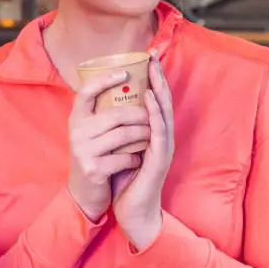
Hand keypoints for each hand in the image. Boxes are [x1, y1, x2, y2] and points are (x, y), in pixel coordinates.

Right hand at [67, 69, 149, 220]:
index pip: (86, 91)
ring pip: (124, 135)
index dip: (104, 80)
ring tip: (151, 136)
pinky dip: (135, 157)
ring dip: (143, 135)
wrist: (85, 193)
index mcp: (76, 118)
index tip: (125, 73)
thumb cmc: (95, 156)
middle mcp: (76, 132)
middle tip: (154, 116)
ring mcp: (83, 151)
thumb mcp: (92, 132)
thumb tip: (129, 83)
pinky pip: (124, 157)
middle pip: (116, 115)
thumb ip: (102, 113)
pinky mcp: (93, 169)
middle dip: (140, 115)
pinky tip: (138, 159)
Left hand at [112, 56, 174, 249]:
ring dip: (160, 90)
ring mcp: (163, 148)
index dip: (152, 79)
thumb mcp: (122, 150)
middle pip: (163, 101)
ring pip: (164, 113)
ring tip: (154, 70)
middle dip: (158, 77)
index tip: (147, 57)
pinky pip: (158, 132)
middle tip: (153, 54)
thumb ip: (120, 131)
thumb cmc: (127, 182)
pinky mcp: (159, 159)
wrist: (134, 213)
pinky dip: (156, 114)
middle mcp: (161, 138)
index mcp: (153, 135)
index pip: (154, 101)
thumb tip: (105, 109)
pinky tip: (151, 100)